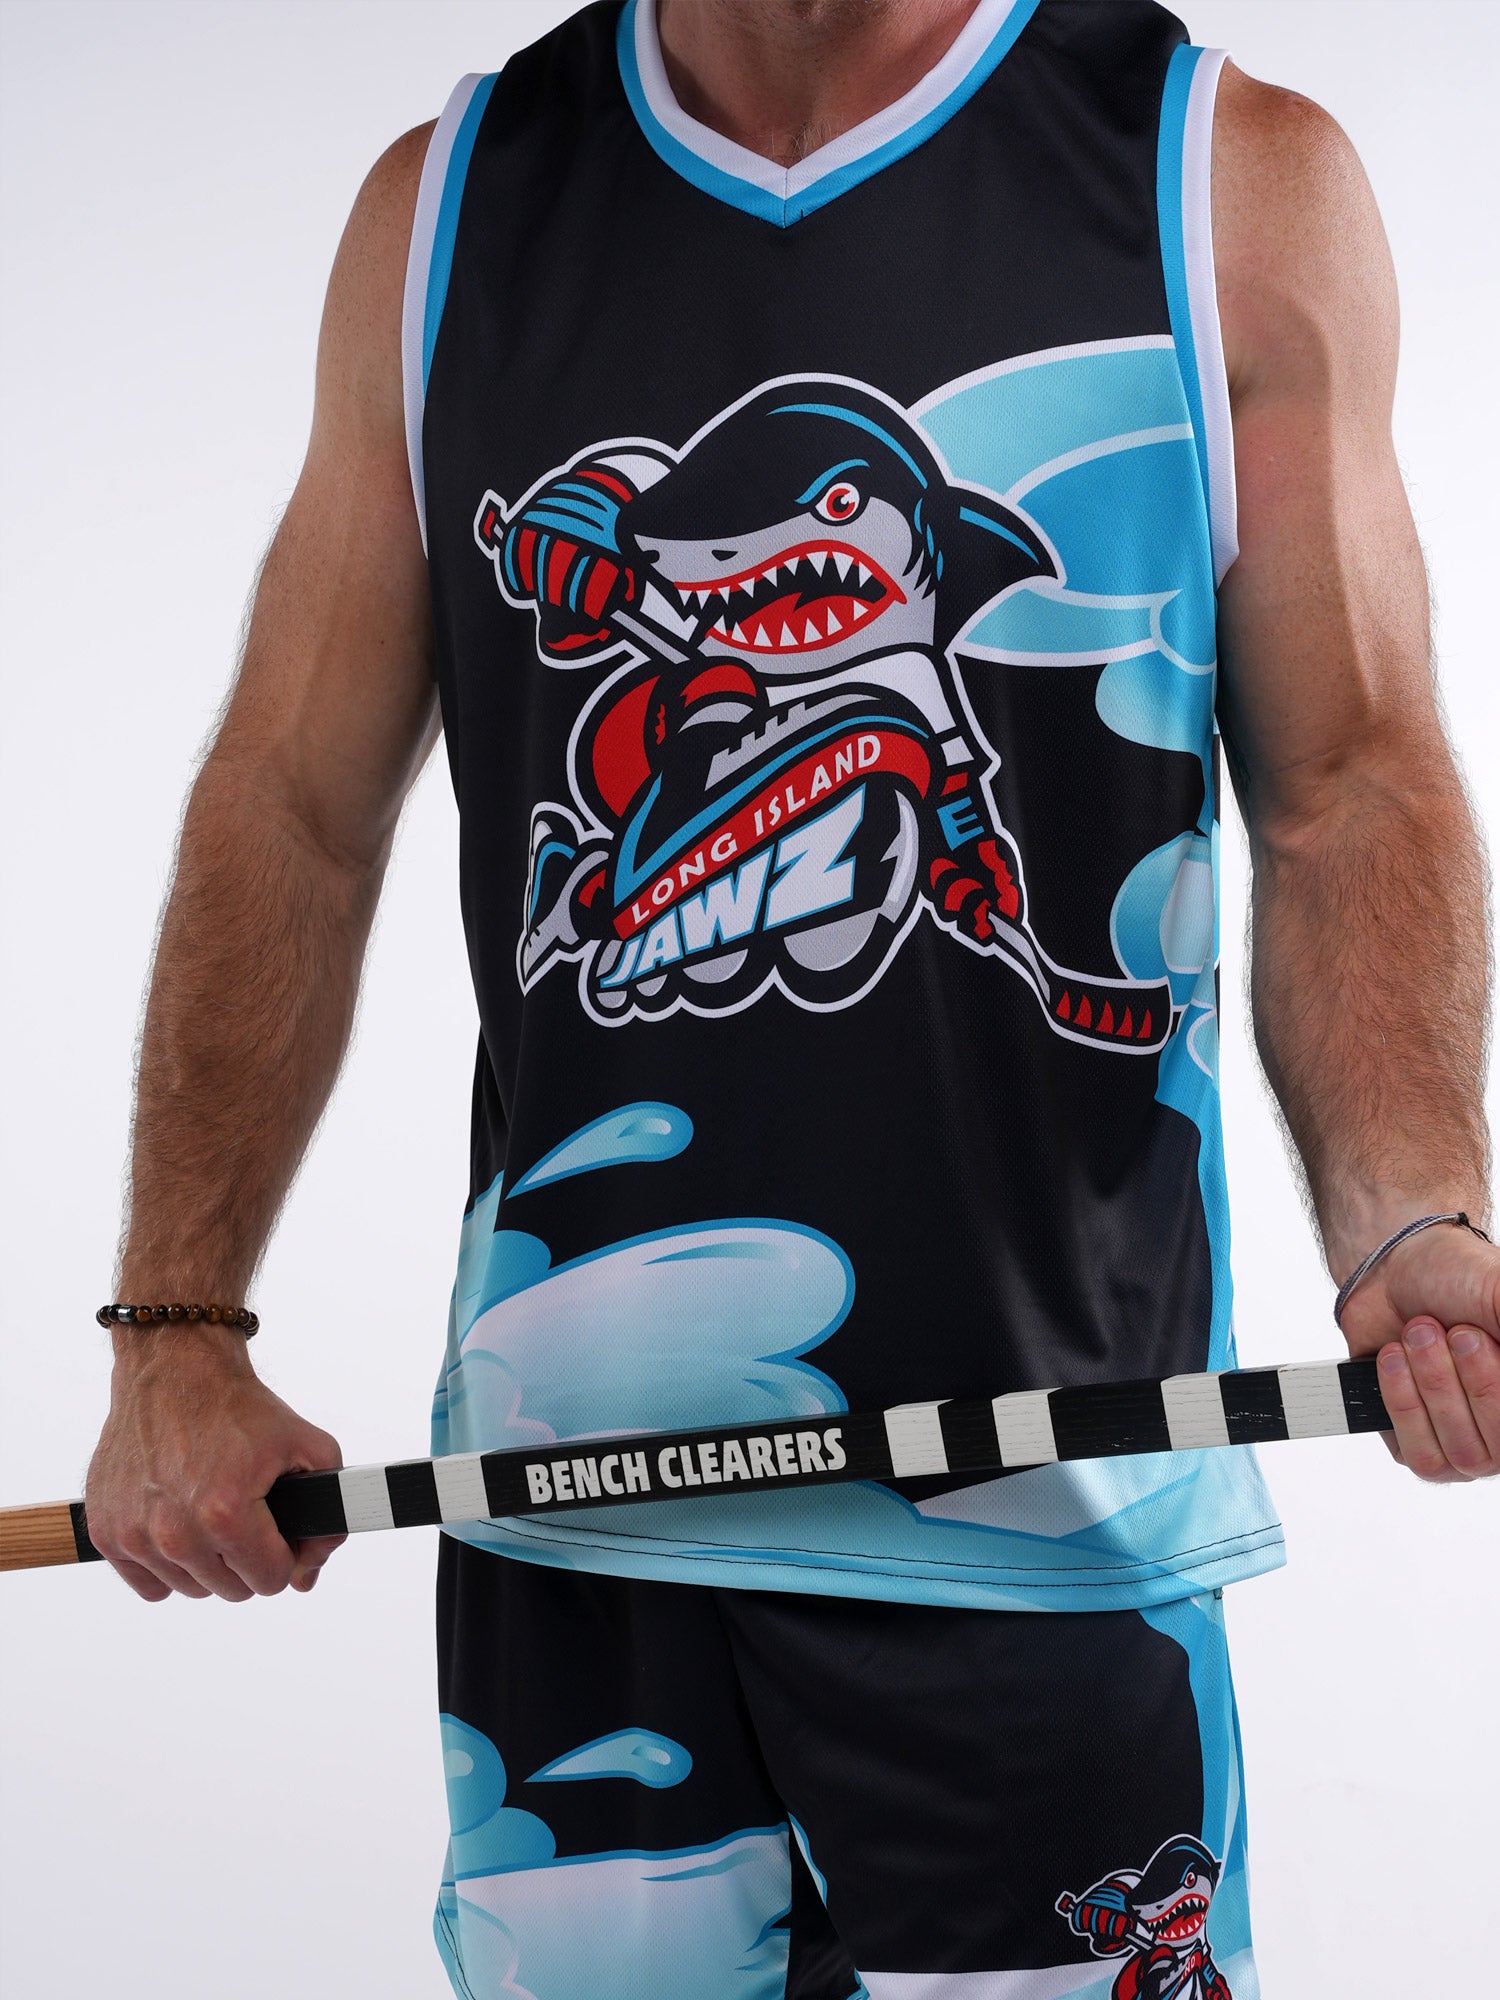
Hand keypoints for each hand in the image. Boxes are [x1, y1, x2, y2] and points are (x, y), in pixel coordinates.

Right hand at [85, 1325, 344, 1600]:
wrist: (175, 1369)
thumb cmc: (236, 1407)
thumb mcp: (307, 1446)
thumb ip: (328, 1513)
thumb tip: (308, 1573)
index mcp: (226, 1515)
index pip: (270, 1580)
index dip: (285, 1554)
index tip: (278, 1531)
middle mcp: (176, 1533)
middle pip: (232, 1589)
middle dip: (248, 1558)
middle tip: (246, 1516)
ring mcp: (136, 1535)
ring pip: (191, 1588)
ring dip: (208, 1562)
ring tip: (212, 1514)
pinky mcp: (106, 1532)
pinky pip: (149, 1584)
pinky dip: (166, 1565)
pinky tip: (180, 1526)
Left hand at [1337, 1220, 1499, 1480]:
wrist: (1395, 1267)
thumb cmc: (1461, 1279)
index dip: (1495, 1383)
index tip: (1485, 1338)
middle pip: (1498, 1446)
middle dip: (1473, 1379)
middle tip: (1457, 1331)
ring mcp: (1467, 1445)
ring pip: (1461, 1454)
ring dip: (1434, 1384)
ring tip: (1419, 1333)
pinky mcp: (1420, 1447)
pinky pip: (1420, 1456)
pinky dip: (1403, 1401)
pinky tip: (1394, 1359)